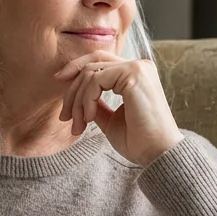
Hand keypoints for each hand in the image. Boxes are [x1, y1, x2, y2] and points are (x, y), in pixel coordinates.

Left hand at [53, 51, 183, 165]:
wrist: (158, 154)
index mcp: (136, 74)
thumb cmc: (139, 141)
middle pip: (91, 62)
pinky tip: (89, 119)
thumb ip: (96, 104)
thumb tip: (76, 98)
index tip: (58, 86)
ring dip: (77, 101)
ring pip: (90, 73)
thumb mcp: (110, 120)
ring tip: (78, 126)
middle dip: (71, 89)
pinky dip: (86, 101)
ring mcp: (138, 68)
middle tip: (64, 117)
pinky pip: (95, 80)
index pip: (99, 61)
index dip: (75, 70)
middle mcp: (139, 66)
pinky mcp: (134, 74)